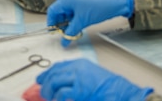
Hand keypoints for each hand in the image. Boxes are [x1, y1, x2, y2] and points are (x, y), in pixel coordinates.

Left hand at [36, 59, 152, 100]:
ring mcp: (78, 78)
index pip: (58, 66)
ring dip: (48, 91)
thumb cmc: (109, 87)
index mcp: (80, 64)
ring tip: (49, 98)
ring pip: (54, 81)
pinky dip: (57, 98)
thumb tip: (61, 86)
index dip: (46, 73)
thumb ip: (76, 79)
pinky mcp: (80, 90)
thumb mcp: (90, 77)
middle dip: (44, 83)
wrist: (122, 92)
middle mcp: (77, 68)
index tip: (40, 80)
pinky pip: (61, 93)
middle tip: (42, 92)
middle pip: (53, 73)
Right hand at [47, 0, 133, 45]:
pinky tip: (79, 20)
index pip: (53, 10)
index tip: (54, 31)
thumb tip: (64, 41)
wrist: (117, 0)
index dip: (51, 22)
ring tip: (73, 27)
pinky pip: (75, 4)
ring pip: (68, 7)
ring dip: (69, 18)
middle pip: (60, 8)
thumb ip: (70, 32)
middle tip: (64, 32)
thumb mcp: (82, 22)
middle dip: (61, 21)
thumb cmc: (100, 7)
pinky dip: (74, 13)